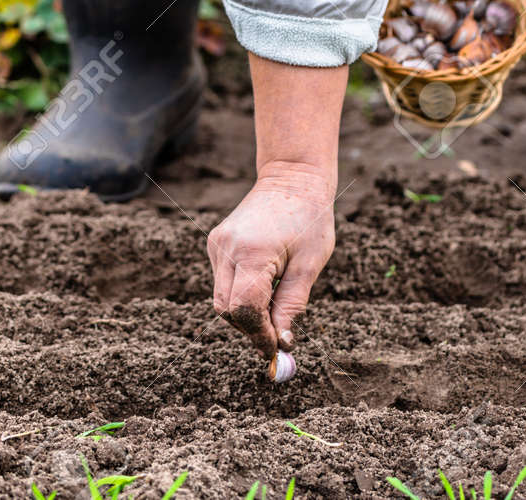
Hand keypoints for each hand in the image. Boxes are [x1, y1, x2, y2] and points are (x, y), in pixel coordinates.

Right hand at [208, 162, 335, 359]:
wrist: (292, 177)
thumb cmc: (309, 219)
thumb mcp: (309, 266)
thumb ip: (291, 305)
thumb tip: (282, 343)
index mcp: (252, 252)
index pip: (244, 309)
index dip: (259, 334)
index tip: (276, 348)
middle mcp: (227, 248)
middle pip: (227, 309)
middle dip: (251, 328)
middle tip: (277, 336)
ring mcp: (217, 245)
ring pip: (221, 299)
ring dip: (244, 313)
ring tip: (274, 307)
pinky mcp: (215, 243)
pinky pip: (222, 282)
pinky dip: (239, 294)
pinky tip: (263, 286)